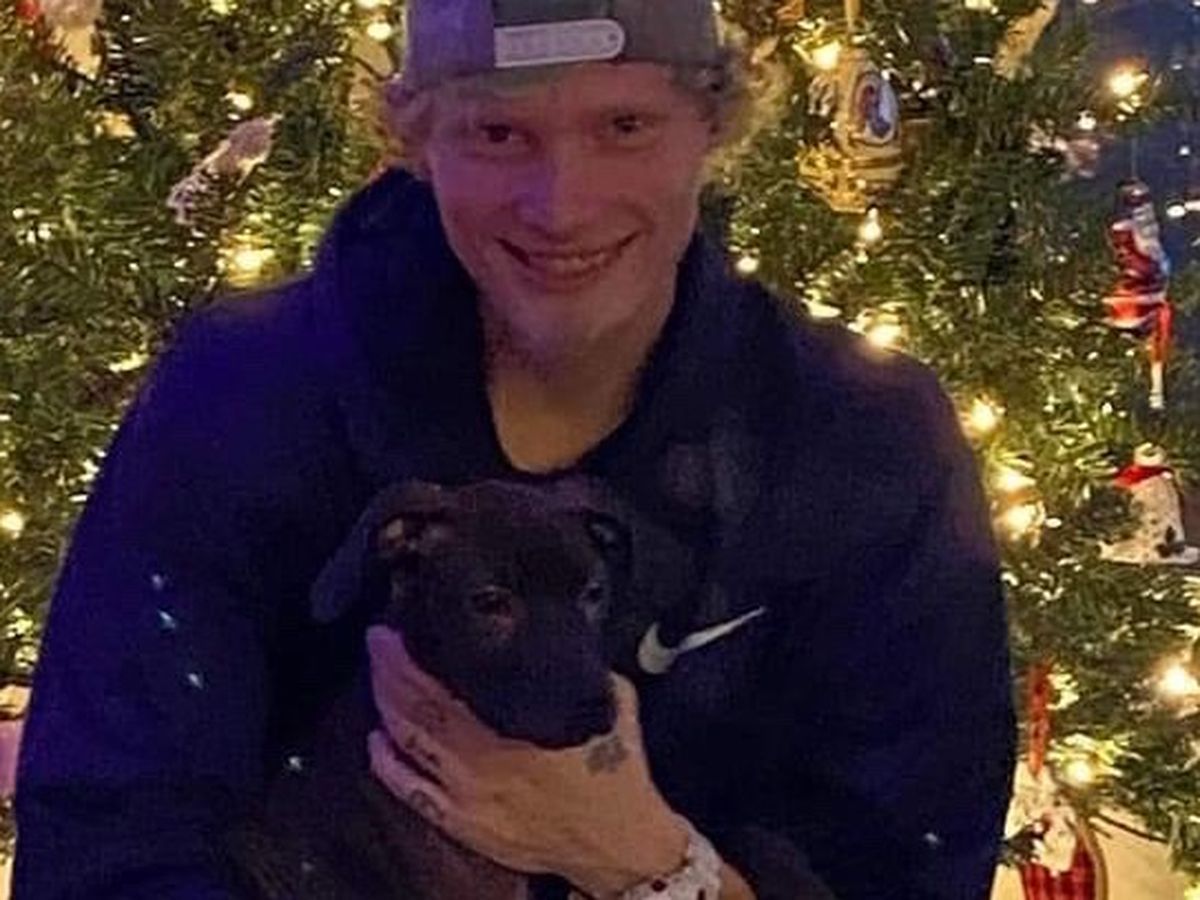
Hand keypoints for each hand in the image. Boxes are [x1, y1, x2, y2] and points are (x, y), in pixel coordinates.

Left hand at [365, 625, 688, 897]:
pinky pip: (412, 793)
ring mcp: (465, 798)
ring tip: (376, 678)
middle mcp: (477, 765)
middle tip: (377, 642)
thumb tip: (560, 634)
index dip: (405, 661)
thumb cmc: (618, 771)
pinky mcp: (463, 825)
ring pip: (407, 748)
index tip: (390, 632)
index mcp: (510, 731)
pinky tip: (376, 742)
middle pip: (414, 714)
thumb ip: (580, 668)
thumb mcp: (609, 702)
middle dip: (388, 674)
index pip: (437, 691)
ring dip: (385, 709)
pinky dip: (387, 766)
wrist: (617, 843)